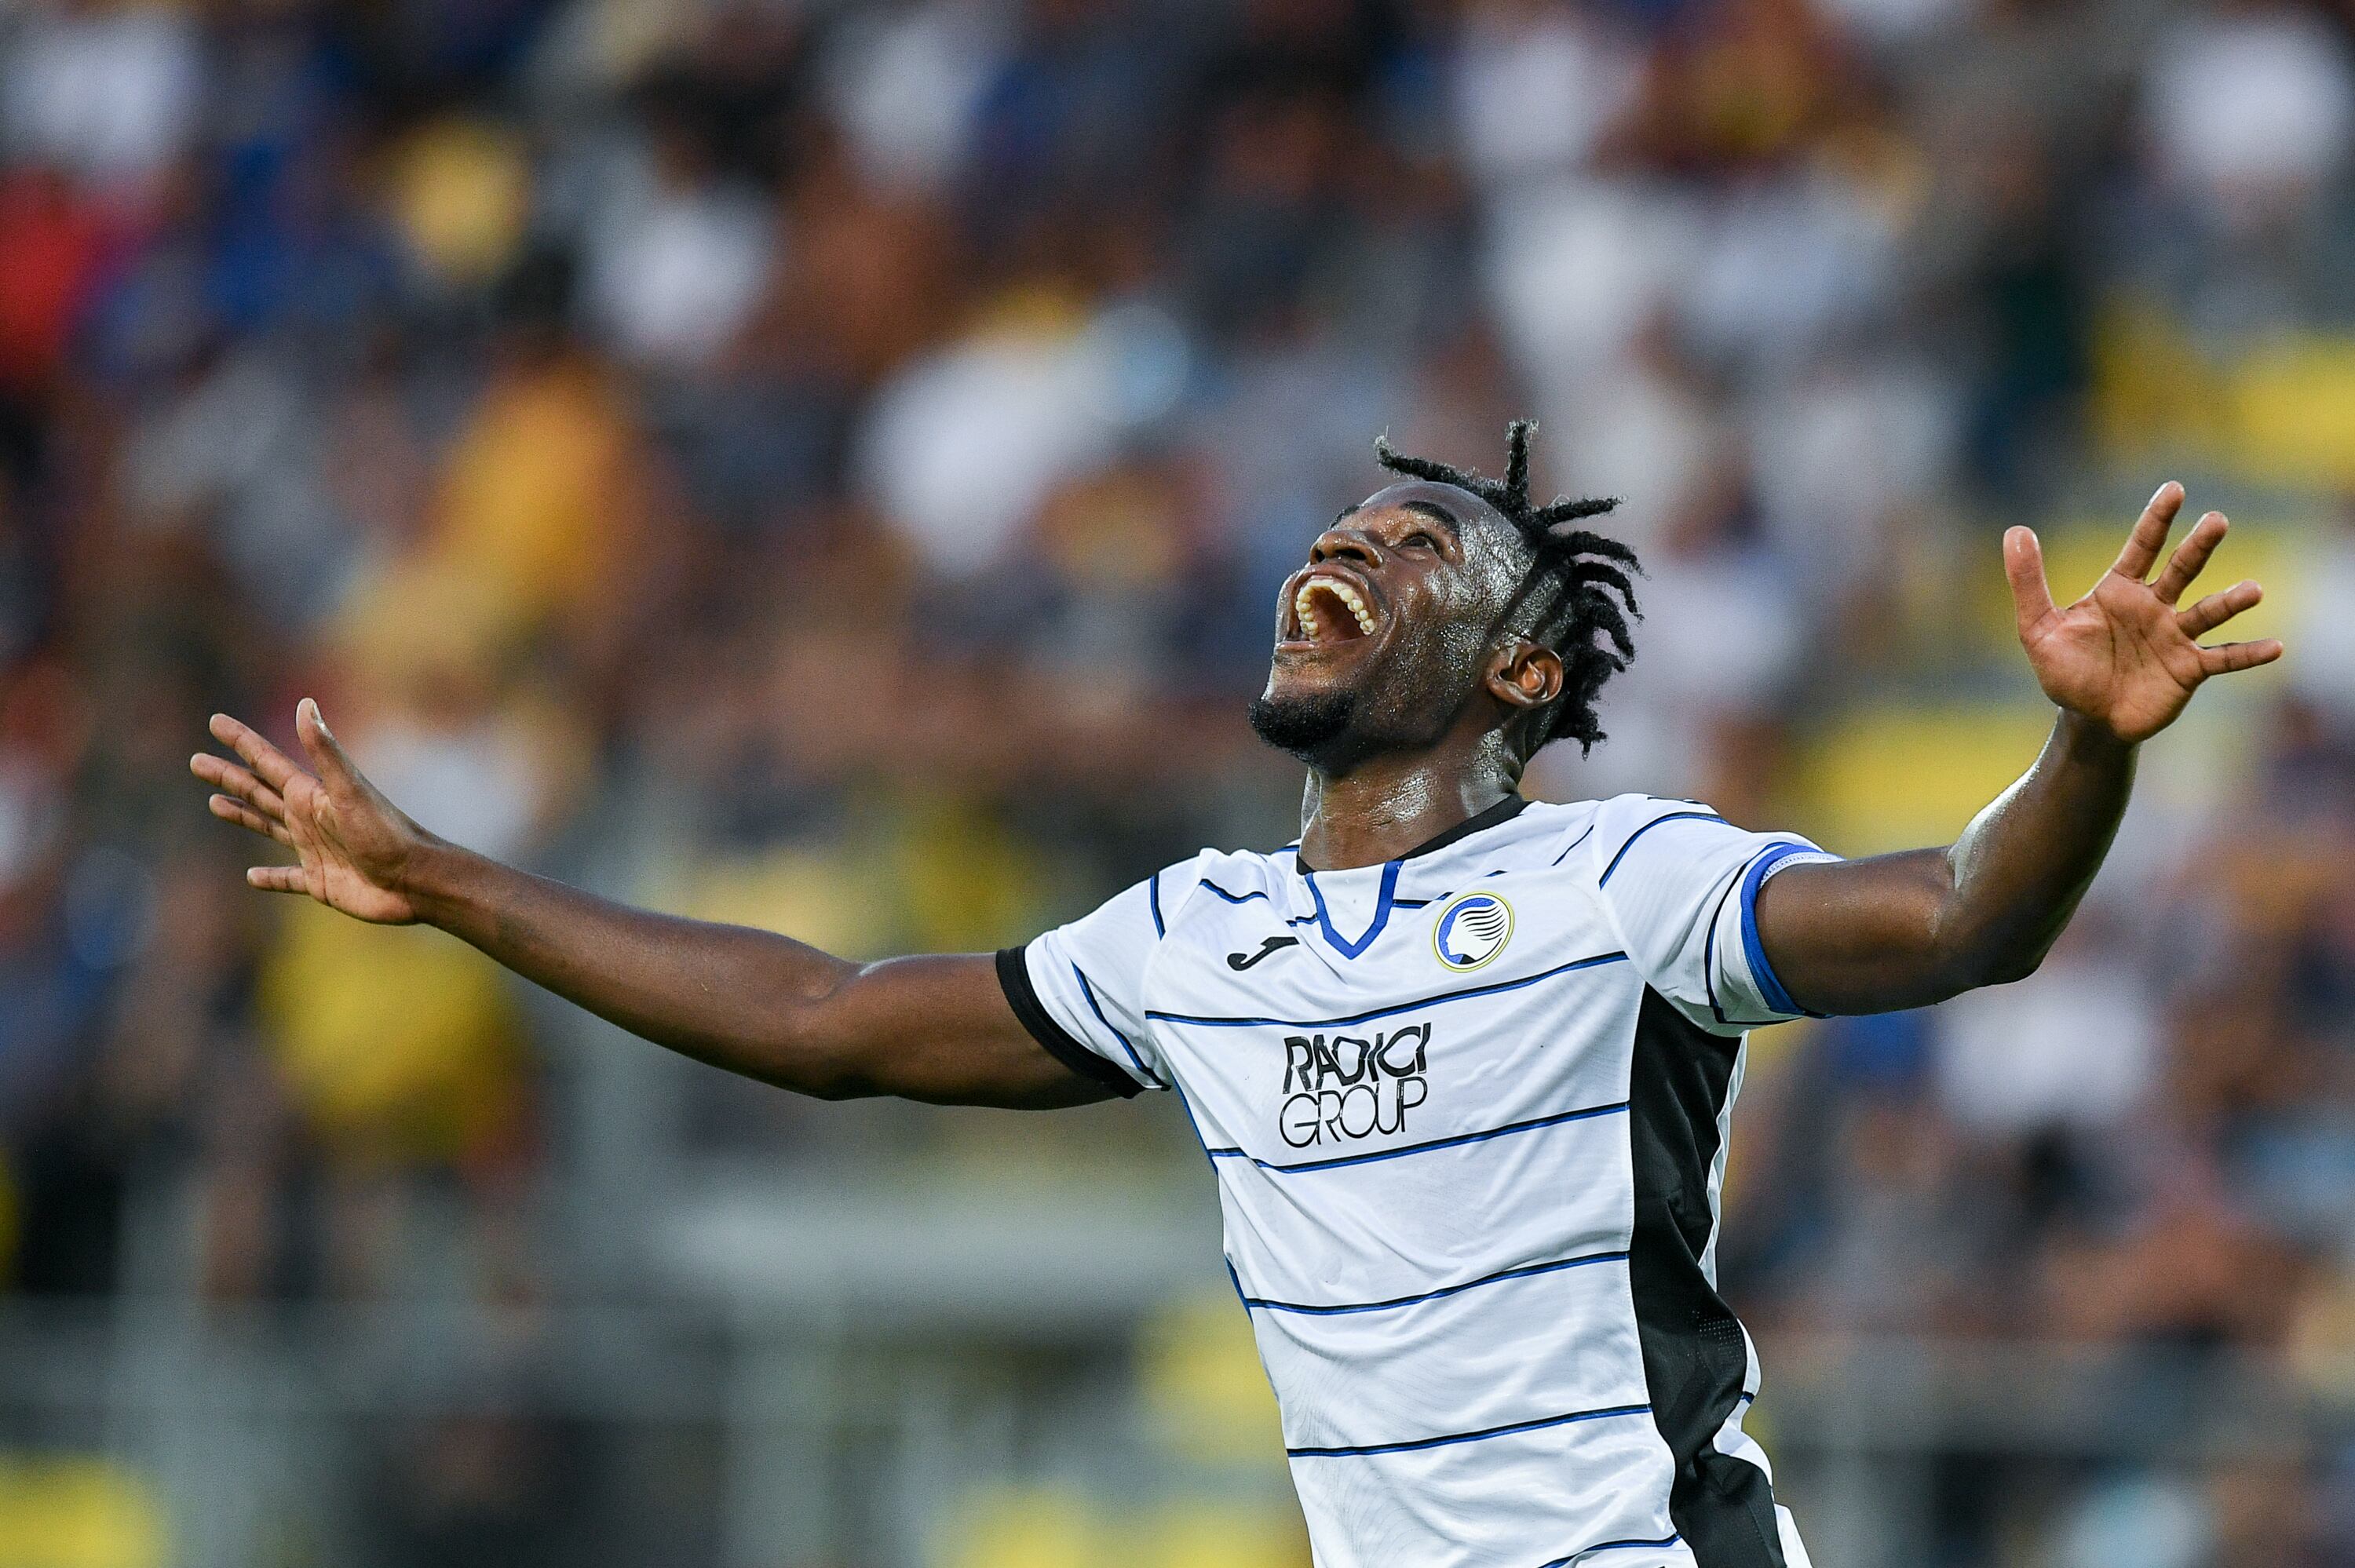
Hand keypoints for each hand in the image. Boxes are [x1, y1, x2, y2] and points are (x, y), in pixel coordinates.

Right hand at [191, 699, 431, 923]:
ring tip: (215, 804)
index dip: (241, 742)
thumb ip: (325, 750)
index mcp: (311, 794)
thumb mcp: (350, 789)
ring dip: (242, 815)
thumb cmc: (386, 833)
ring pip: (268, 827)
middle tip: (196, 761)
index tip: (215, 722)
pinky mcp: (319, 881)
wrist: (415, 879)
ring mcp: (313, 848)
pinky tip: (252, 877)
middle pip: (259, 791)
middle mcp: (309, 817)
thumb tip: (306, 702)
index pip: (267, 761)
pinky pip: (287, 878)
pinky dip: (269, 878)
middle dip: (228, 775)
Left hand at [2004, 482, 2282, 745]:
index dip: (2156, 519)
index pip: (2142, 546)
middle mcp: (2154, 607)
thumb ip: (2028, 583)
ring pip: (2208, 612)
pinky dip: (2247, 654)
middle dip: (2198, 545)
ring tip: (2252, 591)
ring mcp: (2176, 636)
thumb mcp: (2038, 628)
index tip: (2174, 490)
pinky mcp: (2190, 669)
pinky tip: (2275, 647)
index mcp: (2120, 591)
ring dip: (2231, 601)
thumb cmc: (2066, 671)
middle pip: (2182, 569)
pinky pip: (2224, 658)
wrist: (2088, 720)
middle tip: (2216, 521)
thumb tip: (2015, 530)